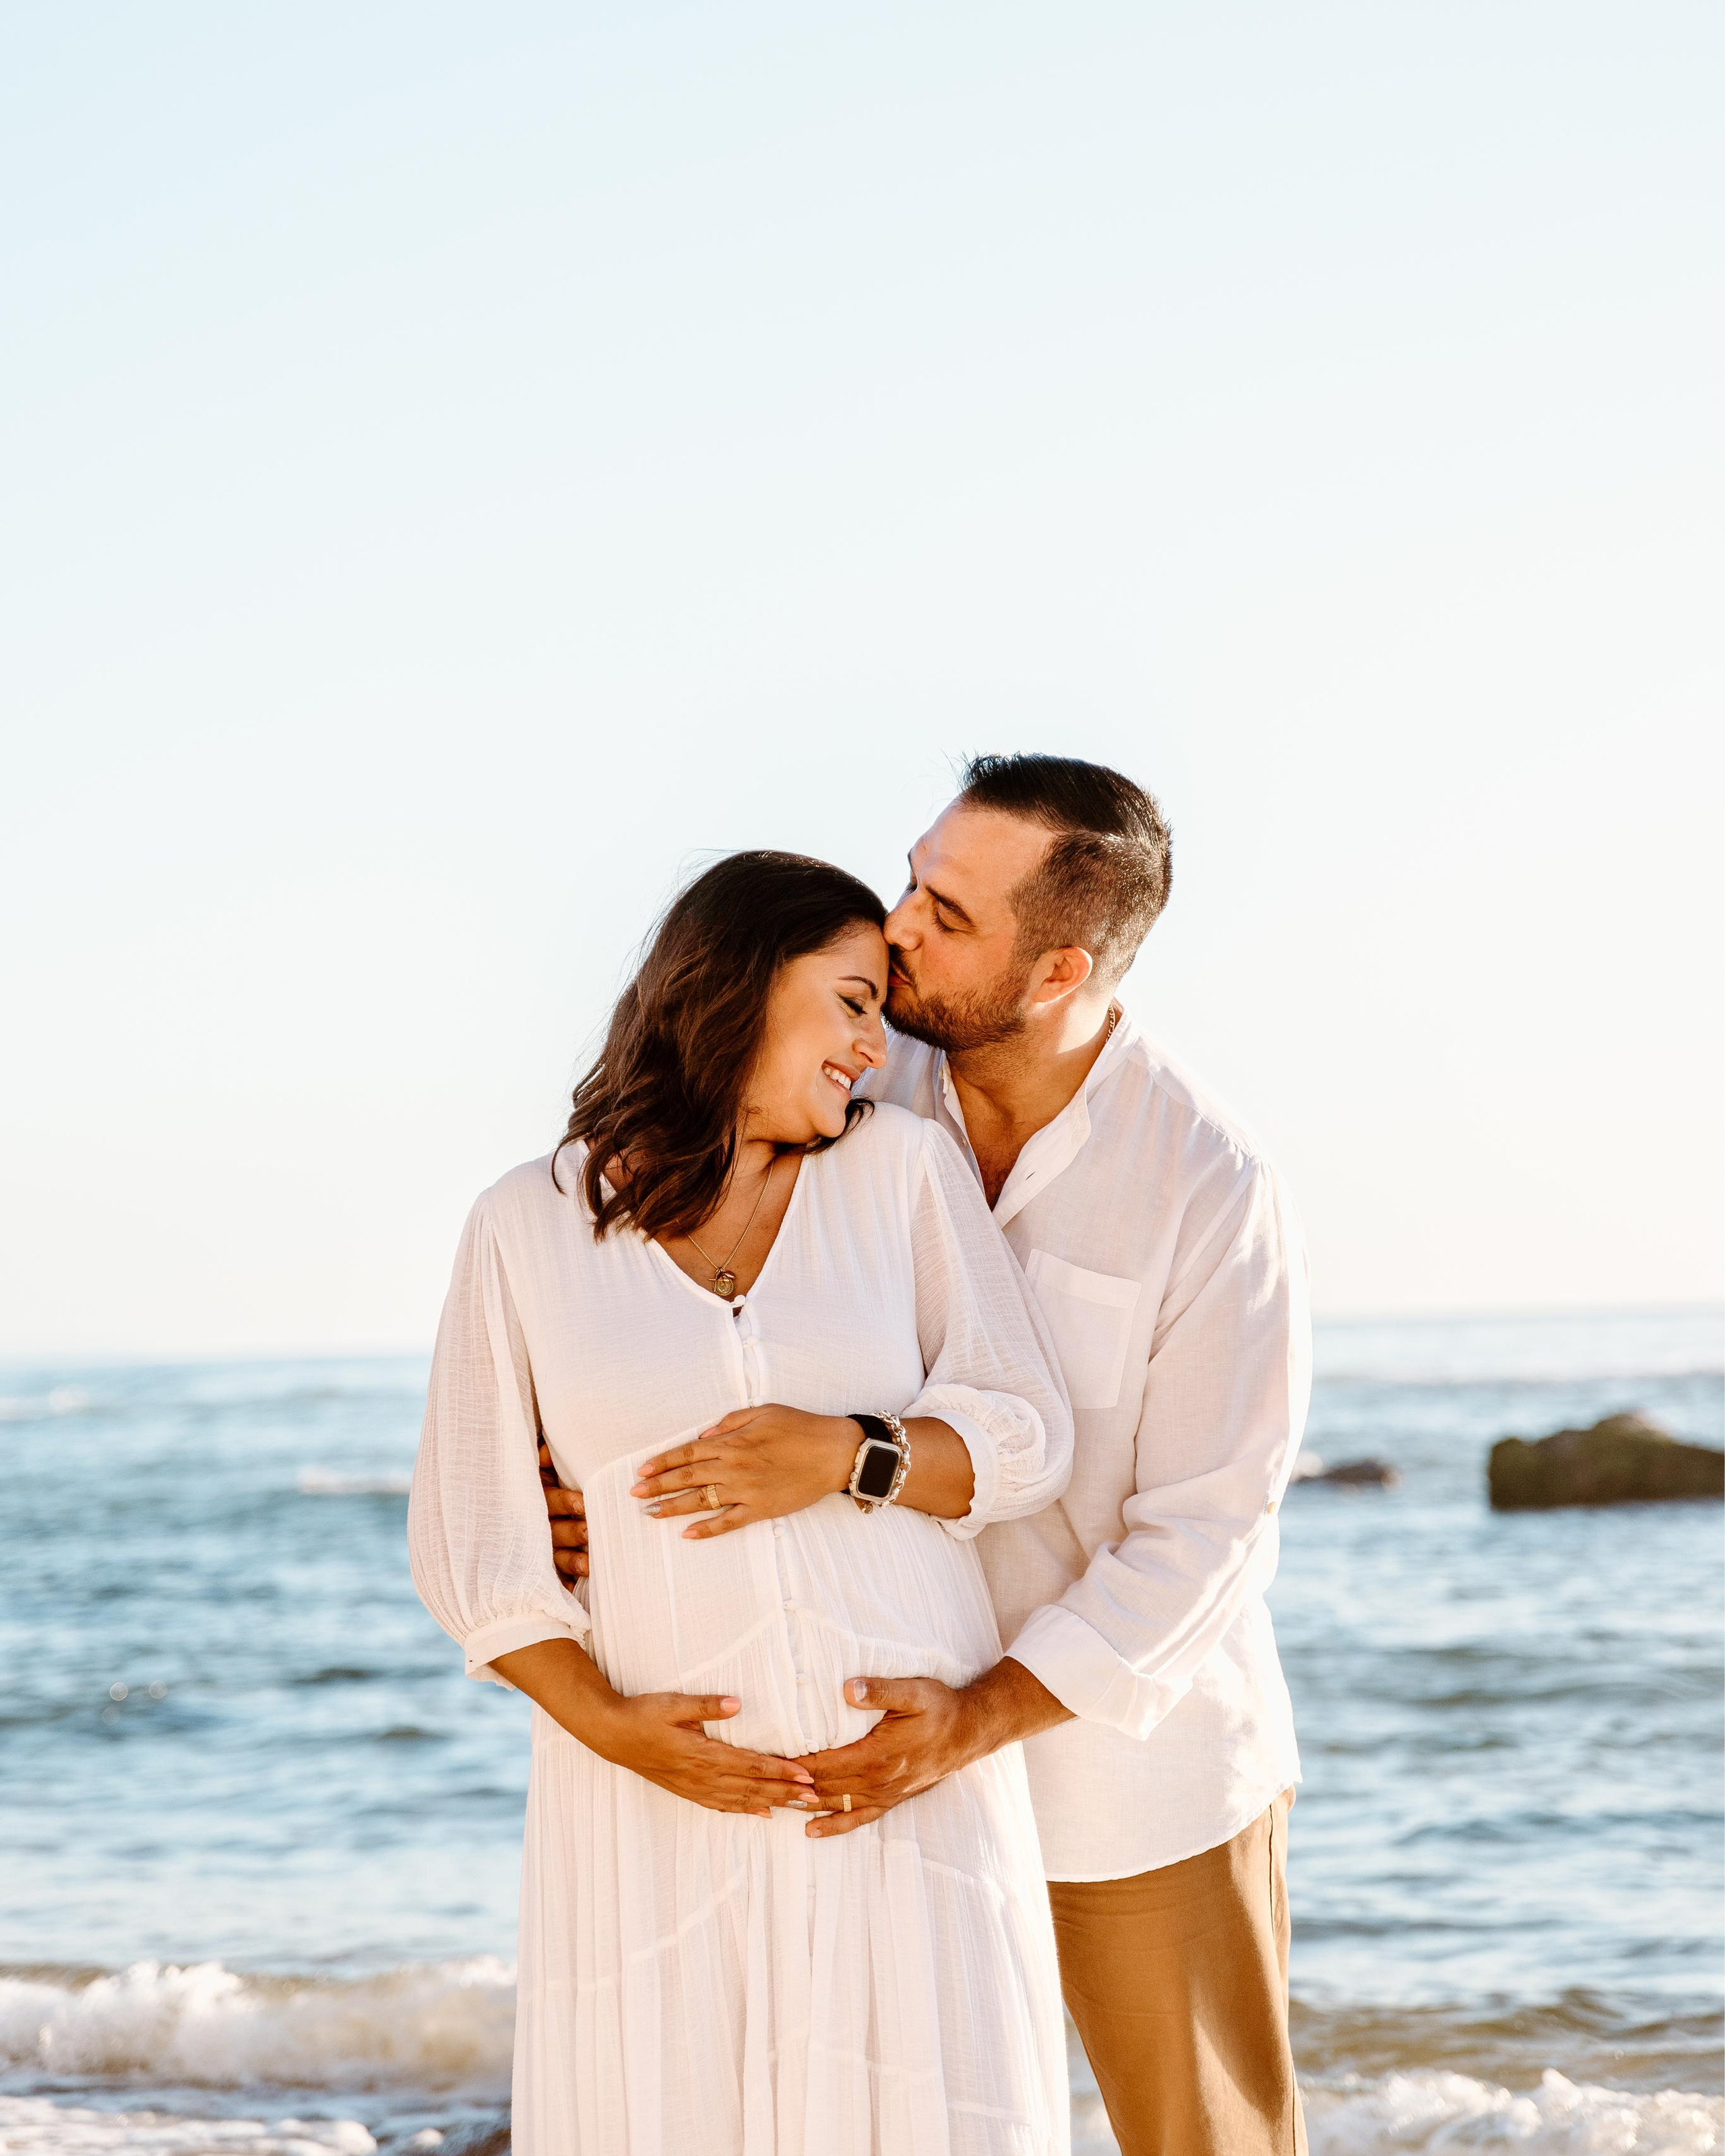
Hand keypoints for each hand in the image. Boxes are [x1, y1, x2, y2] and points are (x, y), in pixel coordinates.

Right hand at [539, 1439, 587, 1582]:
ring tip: (589, 1566)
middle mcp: (538, 1526)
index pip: (551, 1501)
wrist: (524, 1504)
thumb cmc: (546, 1480)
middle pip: (554, 1532)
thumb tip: (546, 1452)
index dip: (565, 1502)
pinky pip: (557, 1580)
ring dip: (572, 1562)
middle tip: (589, 1532)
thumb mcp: (542, 1467)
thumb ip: (545, 1457)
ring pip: (556, 1557)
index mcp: (539, 1499)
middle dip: (572, 1532)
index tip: (583, 1503)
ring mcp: (542, 1550)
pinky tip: (576, 1591)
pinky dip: (566, 1585)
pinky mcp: (548, 1569)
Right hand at [588, 1690, 817, 1818]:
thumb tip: (736, 1703)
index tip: (805, 1774)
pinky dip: (745, 1810)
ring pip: (740, 1800)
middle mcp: (702, 1776)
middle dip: (785, 1792)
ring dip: (771, 1802)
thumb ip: (706, 1705)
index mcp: (702, 1754)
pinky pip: (721, 1806)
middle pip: (752, 1787)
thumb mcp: (674, 1703)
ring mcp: (694, 1787)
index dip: (780, 1771)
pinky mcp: (687, 1791)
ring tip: (797, 1806)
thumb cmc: (644, 1714)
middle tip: (815, 1796)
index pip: (750, 1764)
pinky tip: (761, 1813)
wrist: (613, 1736)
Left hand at [631, 1405, 857, 1538]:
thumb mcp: (763, 1412)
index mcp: (733, 1442)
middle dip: (658, 1485)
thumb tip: (703, 1434)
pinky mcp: (761, 1509)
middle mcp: (734, 1467)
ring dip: (673, 1508)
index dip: (663, 1461)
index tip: (643, 1469)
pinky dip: (707, 1529)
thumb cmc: (800, 1426)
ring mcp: (746, 1490)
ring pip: (701, 1501)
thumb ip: (730, 1422)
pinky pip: (728, 1522)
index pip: (688, 1451)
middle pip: (687, 1477)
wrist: (834, 1452)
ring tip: (651, 1514)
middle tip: (634, 1494)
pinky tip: (687, 1534)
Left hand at [796, 1659, 1072, 1837]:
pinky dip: (833, 1825)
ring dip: (805, 1804)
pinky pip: (858, 1817)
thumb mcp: (913, 1691)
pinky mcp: (891, 1798)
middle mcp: (878, 1780)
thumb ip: (879, 1690)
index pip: (826, 1762)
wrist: (969, 1733)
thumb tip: (847, 1689)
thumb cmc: (939, 1707)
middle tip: (760, 1782)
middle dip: (793, 1785)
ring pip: (836, 1804)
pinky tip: (811, 1830)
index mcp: (877, 1754)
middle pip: (825, 1786)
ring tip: (773, 1803)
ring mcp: (884, 1793)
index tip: (769, 1760)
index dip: (796, 1763)